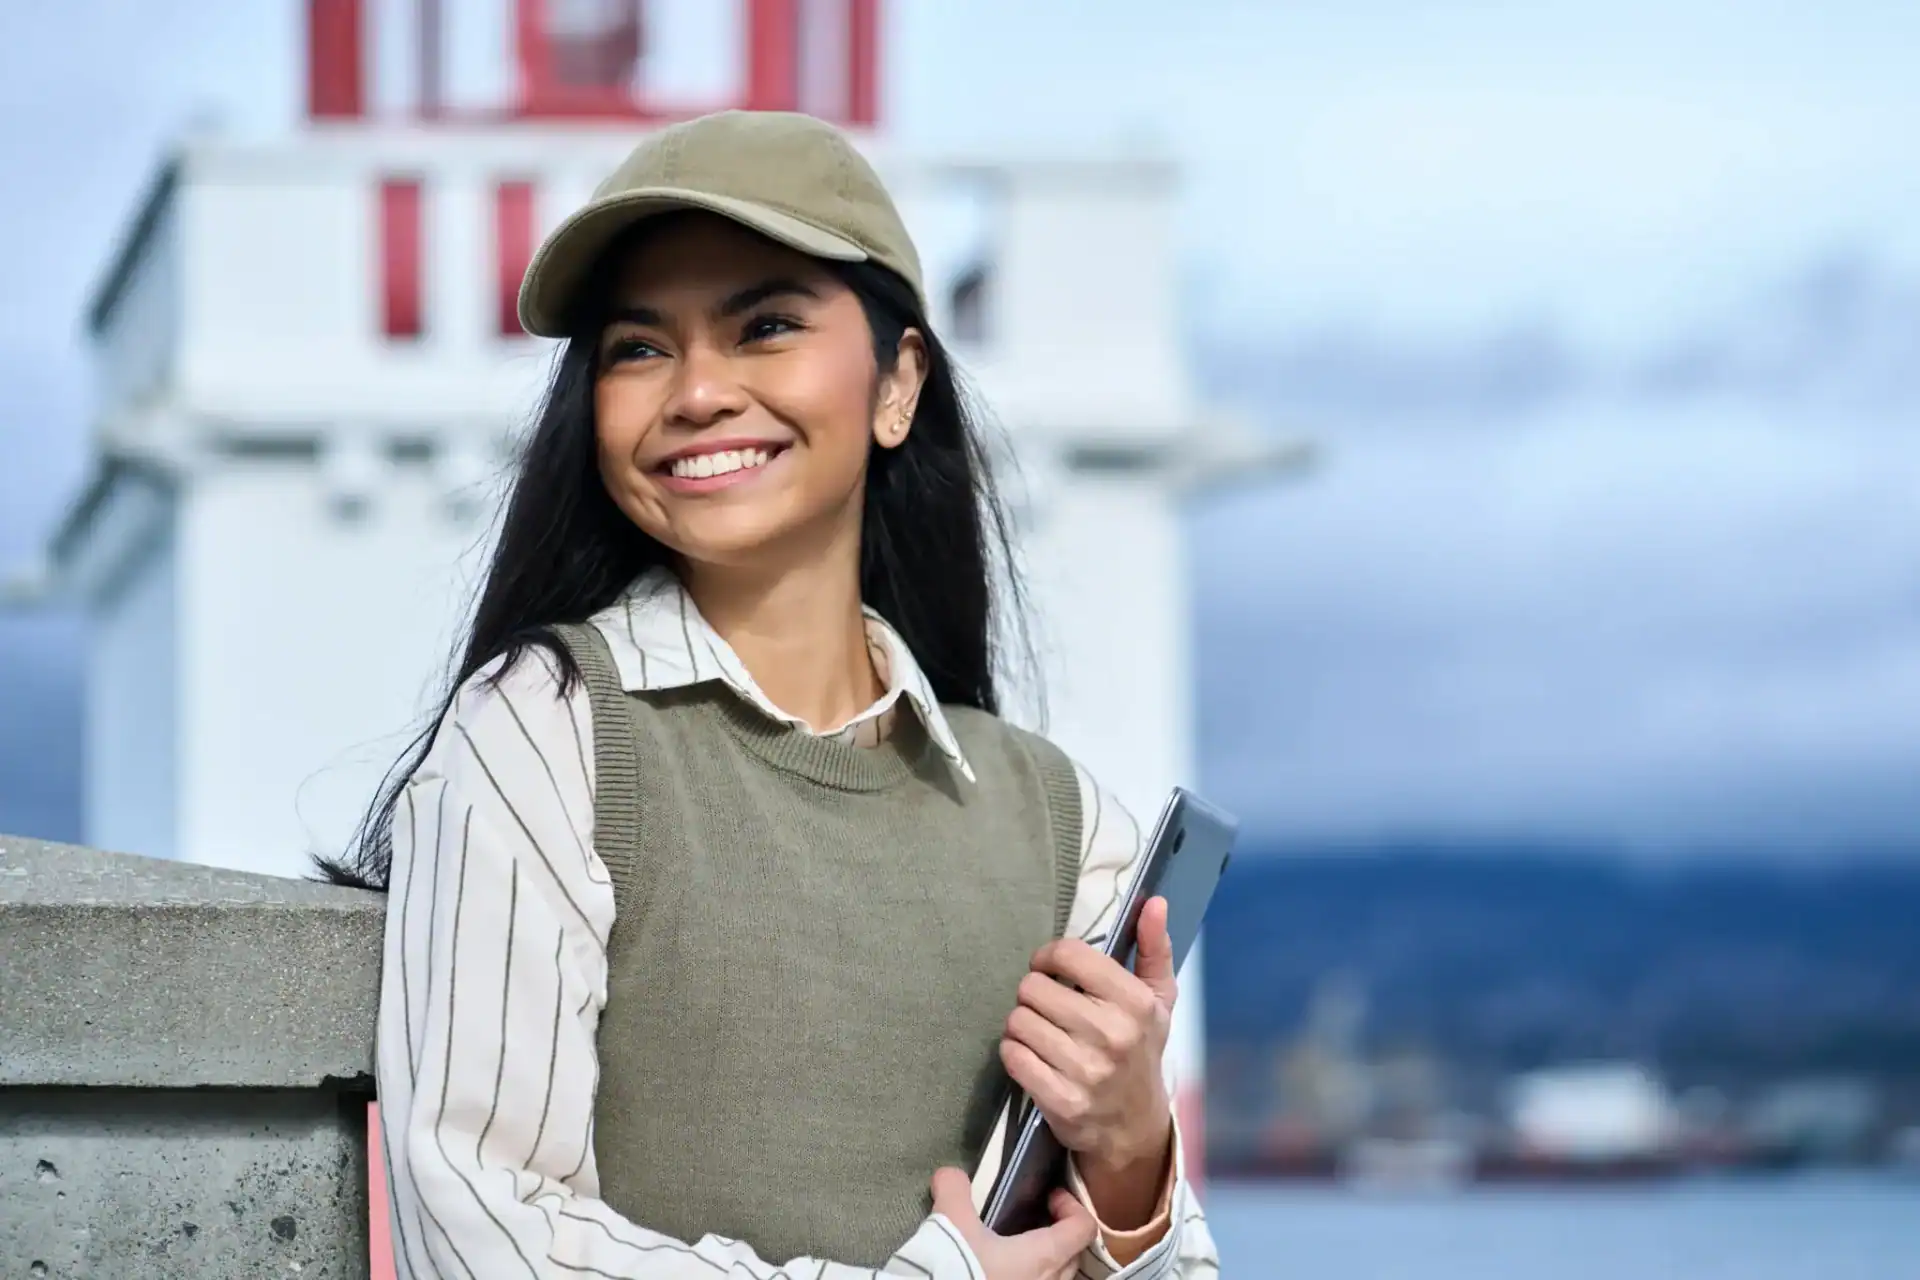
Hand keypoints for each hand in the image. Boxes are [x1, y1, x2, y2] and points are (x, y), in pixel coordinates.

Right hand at [929, 1167, 1094, 1279]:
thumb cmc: (957, 1266)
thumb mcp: (951, 1220)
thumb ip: (955, 1189)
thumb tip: (951, 1174)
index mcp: (1044, 1257)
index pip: (1084, 1228)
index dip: (1071, 1206)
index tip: (1048, 1196)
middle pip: (1073, 1256)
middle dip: (1059, 1234)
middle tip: (1031, 1220)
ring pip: (1055, 1279)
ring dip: (1044, 1263)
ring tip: (1014, 1250)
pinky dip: (1027, 1279)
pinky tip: (998, 1272)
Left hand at [1000, 897, 1177, 1172]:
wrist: (1135, 1127)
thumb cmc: (1141, 1051)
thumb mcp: (1159, 1000)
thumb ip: (1154, 948)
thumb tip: (1153, 902)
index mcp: (1135, 1002)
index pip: (1068, 954)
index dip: (1049, 957)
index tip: (1051, 970)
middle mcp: (1112, 1034)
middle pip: (1033, 987)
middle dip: (1034, 994)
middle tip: (1048, 1008)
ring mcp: (1085, 1070)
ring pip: (1018, 1020)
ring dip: (1022, 1024)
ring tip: (1041, 1032)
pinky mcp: (1060, 1099)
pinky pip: (1012, 1056)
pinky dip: (1015, 1052)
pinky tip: (1033, 1056)